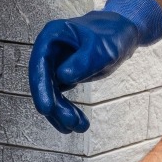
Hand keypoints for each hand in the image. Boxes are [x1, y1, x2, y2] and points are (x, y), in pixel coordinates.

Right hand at [28, 0, 161, 133]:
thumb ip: (84, 61)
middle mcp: (48, 51)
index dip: (41, 87)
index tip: (45, 108)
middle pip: (44, 82)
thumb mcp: (102, 48)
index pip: (39, 64)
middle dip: (55, 105)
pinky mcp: (63, 76)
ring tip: (79, 127)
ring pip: (51, 93)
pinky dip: (68, 110)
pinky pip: (60, 97)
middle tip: (70, 123)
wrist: (121, 34)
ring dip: (62, 112)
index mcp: (52, 36)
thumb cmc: (111, 35)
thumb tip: (63, 78)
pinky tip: (79, 123)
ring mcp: (54, 64)